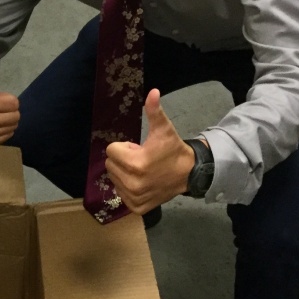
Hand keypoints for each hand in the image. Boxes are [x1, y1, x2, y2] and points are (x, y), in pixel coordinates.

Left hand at [103, 89, 194, 212]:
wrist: (189, 174)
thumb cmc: (172, 150)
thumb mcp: (163, 129)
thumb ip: (154, 111)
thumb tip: (152, 92)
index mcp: (136, 163)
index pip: (111, 150)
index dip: (125, 147)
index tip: (139, 149)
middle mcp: (132, 183)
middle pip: (110, 165)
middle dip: (123, 159)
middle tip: (141, 159)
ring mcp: (134, 197)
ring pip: (114, 179)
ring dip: (124, 173)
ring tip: (143, 171)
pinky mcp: (137, 207)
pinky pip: (120, 193)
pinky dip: (128, 188)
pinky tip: (143, 182)